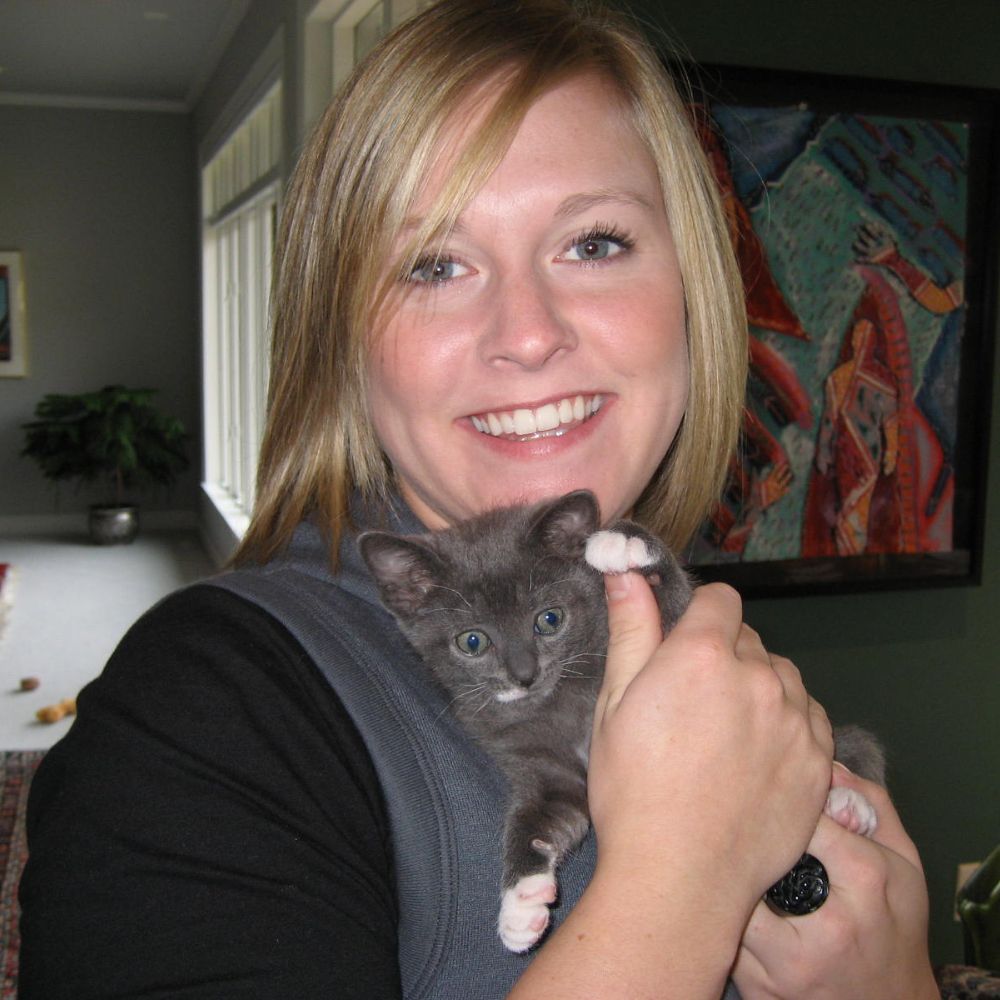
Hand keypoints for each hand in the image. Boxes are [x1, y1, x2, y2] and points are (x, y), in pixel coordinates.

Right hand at [587, 578, 834, 926]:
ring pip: (781, 676)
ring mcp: (796, 719)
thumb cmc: (634, 791)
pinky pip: (809, 716)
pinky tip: (757, 756)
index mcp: (702, 653)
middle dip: (724, 655)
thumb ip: (631, 629)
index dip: (699, 616)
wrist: (679, 878)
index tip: (683, 644)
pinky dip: (788, 723)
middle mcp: (758, 675)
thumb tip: (625, 570)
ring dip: (759, 687)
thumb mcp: (615, 703)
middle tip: (695, 703)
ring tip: (727, 733)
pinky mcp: (820, 760)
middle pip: (748, 639)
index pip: (720, 599)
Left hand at [733, 766, 937, 998]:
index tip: (761, 790)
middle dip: (736, 835)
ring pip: (725, 898)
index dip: (774, 798)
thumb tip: (825, 761)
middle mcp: (827, 926)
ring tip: (712, 854)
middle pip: (752, 856)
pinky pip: (720, 937)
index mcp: (863, 881)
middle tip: (723, 815)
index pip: (800, 815)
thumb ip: (869, 805)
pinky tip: (716, 897)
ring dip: (717, 874)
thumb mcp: (903, 862)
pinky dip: (714, 913)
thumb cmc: (897, 926)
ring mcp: (790, 966)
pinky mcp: (761, 990)